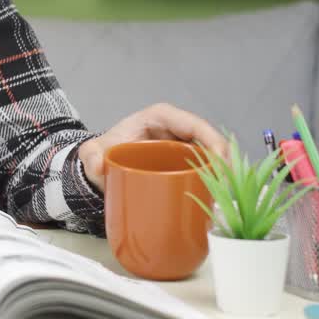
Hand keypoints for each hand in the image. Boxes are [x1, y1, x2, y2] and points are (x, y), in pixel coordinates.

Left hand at [77, 102, 227, 192]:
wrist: (103, 165)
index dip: (212, 142)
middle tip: (226, 188)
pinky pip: (203, 169)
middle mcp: (176, 129)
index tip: (220, 165)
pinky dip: (212, 182)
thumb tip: (98, 167)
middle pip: (209, 141)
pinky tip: (215, 200)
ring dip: (221, 176)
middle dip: (223, 163)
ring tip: (224, 198)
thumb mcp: (94, 152)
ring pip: (210, 157)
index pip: (193, 124)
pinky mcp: (184, 162)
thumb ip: (91, 156)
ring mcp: (182, 146)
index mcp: (160, 117)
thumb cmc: (104, 151)